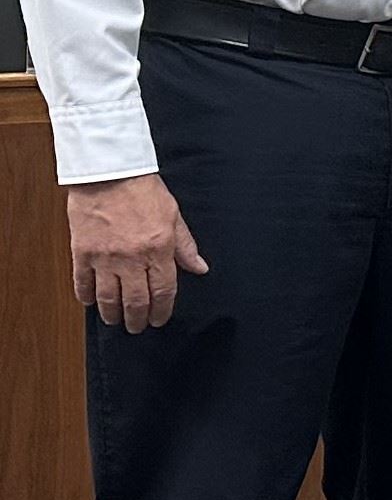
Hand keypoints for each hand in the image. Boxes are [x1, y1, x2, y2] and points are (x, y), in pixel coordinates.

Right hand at [66, 173, 208, 332]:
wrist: (110, 172)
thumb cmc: (143, 190)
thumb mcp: (174, 216)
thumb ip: (185, 246)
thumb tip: (200, 268)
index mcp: (159, 249)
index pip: (164, 290)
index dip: (163, 309)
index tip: (160, 319)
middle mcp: (132, 258)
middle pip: (136, 301)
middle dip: (138, 319)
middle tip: (137, 327)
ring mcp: (105, 257)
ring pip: (108, 298)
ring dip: (113, 314)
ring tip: (116, 320)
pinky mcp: (82, 253)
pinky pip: (82, 283)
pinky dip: (87, 297)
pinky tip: (91, 303)